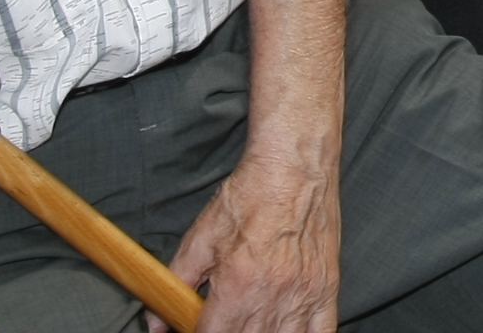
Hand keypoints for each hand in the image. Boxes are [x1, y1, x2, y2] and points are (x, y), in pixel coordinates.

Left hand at [163, 145, 339, 332]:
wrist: (295, 165)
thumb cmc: (251, 194)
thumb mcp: (202, 236)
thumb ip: (176, 282)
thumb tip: (155, 321)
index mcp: (237, 284)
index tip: (195, 328)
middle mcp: (272, 295)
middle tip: (223, 321)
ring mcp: (303, 294)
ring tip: (250, 326)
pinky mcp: (327, 288)